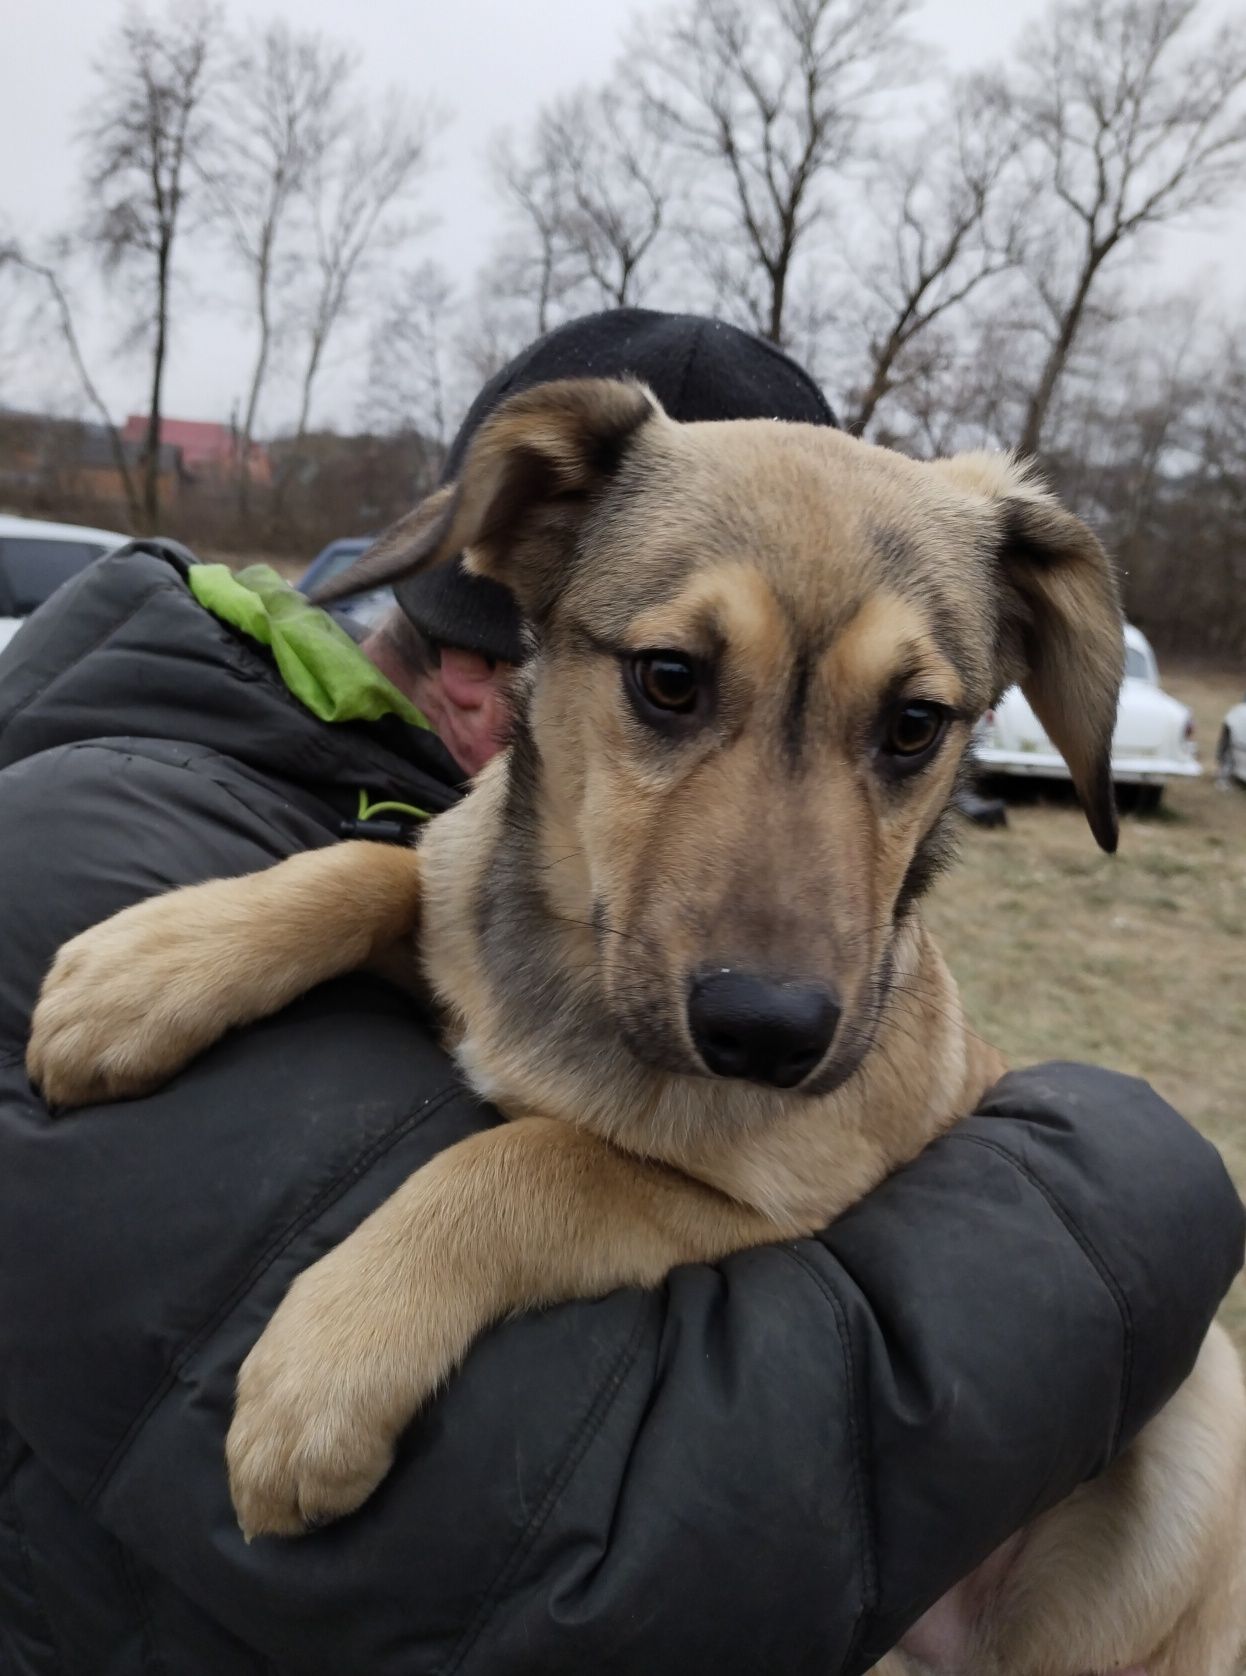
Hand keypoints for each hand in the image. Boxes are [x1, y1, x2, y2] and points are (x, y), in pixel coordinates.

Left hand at [27, 892, 236, 1106]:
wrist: (278, 920)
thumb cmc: (229, 920)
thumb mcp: (148, 925)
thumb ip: (113, 960)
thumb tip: (105, 995)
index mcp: (83, 953)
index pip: (46, 1017)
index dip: (71, 1041)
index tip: (100, 1054)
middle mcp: (85, 982)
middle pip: (45, 1050)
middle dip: (70, 1074)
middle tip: (116, 1083)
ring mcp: (110, 1010)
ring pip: (64, 1074)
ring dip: (94, 1089)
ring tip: (139, 1082)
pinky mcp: (143, 1039)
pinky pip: (111, 1086)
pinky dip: (131, 1091)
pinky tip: (163, 1075)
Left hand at [226, 1210, 474, 1539]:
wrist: (430, 1257)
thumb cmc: (393, 1272)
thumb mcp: (321, 1314)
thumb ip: (304, 1360)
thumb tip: (315, 1395)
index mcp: (264, 1367)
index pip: (244, 1444)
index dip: (268, 1472)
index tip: (292, 1489)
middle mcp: (266, 1399)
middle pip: (250, 1482)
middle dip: (277, 1506)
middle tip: (316, 1515)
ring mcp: (293, 1423)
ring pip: (275, 1502)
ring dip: (308, 1511)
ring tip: (344, 1505)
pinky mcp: (330, 1444)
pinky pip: (326, 1500)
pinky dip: (348, 1499)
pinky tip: (377, 1474)